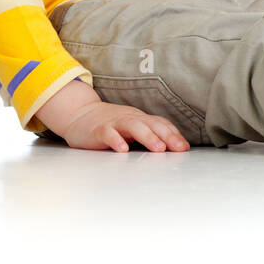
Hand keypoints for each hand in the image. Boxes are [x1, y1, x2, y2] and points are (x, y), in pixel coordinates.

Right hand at [59, 100, 191, 152]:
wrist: (78, 114)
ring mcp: (114, 123)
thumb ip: (148, 135)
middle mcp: (130, 119)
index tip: (184, 148)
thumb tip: (172, 148)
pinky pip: (108, 134)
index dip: (174, 135)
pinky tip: (123, 149)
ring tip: (159, 149)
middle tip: (179, 149)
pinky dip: (117, 140)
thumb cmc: (109, 124)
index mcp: (139, 119)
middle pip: (152, 124)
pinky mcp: (98, 131)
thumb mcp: (131, 126)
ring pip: (134, 127)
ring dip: (148, 137)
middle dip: (168, 136)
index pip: (160, 124)